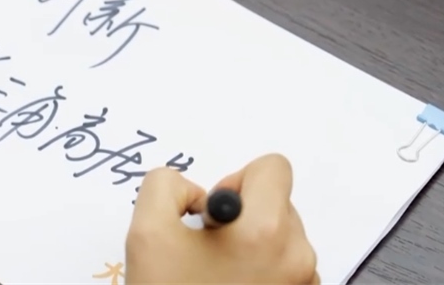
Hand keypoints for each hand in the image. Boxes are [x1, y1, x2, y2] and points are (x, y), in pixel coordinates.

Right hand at [126, 153, 318, 283]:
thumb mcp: (147, 233)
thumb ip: (165, 186)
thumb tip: (196, 192)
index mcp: (266, 230)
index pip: (273, 167)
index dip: (236, 179)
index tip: (214, 214)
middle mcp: (296, 256)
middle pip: (278, 201)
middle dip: (243, 215)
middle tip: (209, 247)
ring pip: (283, 236)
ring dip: (252, 244)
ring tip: (217, 274)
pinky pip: (287, 268)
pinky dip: (261, 271)